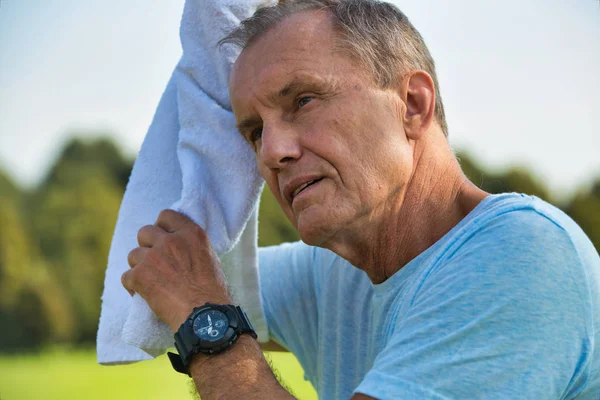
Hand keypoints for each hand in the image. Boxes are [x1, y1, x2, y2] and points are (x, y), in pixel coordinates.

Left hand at [121, 209, 231, 331]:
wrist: (204, 316)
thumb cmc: (212, 293)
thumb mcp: (210, 259)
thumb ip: (192, 247)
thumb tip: (180, 248)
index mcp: (191, 234)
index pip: (166, 216)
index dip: (161, 227)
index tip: (162, 238)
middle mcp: (171, 241)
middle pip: (144, 232)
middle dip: (146, 246)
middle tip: (154, 262)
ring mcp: (153, 257)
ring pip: (133, 255)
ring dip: (139, 267)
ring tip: (150, 282)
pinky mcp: (140, 275)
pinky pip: (126, 277)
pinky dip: (133, 287)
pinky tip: (143, 295)